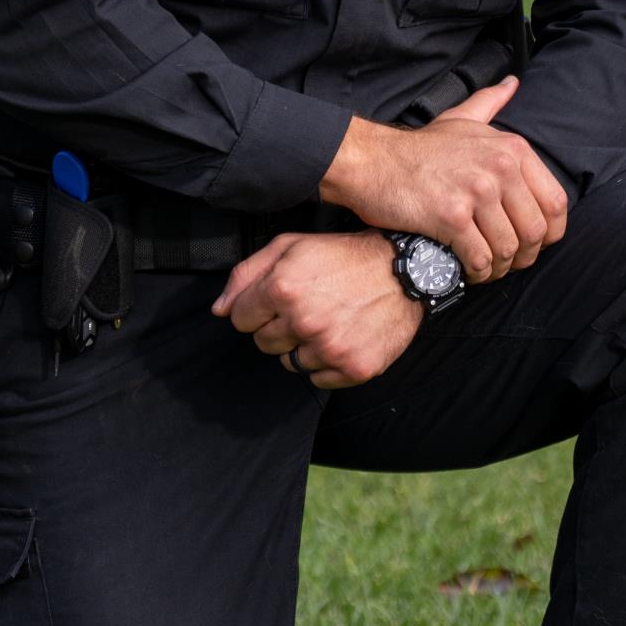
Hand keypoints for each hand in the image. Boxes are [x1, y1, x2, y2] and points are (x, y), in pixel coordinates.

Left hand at [211, 231, 421, 389]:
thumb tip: (219, 309)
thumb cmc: (345, 256)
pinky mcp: (353, 368)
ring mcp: (330, 348)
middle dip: (278, 327)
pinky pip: (317, 379)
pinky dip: (326, 364)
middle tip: (307, 307)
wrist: (405, 271)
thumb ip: (247, 275)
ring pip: (289, 363)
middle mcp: (304, 321)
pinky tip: (342, 337)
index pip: (240, 319)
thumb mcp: (292, 246)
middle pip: (262, 343)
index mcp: (283, 288)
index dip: (257, 308)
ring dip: (302, 346)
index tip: (279, 299)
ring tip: (327, 321)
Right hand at [320, 77, 567, 283]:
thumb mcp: (461, 120)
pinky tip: (466, 268)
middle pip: (534, 231)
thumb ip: (490, 103)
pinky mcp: (451, 216)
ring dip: (499, 268)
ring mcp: (476, 191)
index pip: (555, 202)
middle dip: (523, 256)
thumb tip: (512, 84)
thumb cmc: (419, 148)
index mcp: (512, 149)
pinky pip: (480, 259)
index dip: (550, 232)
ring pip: (508, 249)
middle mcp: (500, 168)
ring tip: (486, 267)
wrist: (372, 161)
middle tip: (506, 262)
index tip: (534, 243)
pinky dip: (477, 272)